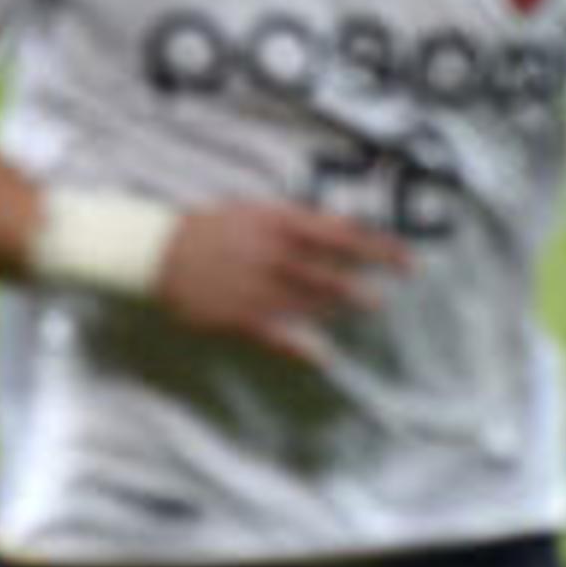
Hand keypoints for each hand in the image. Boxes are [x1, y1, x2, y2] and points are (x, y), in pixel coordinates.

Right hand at [152, 200, 408, 362]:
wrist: (156, 251)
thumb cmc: (211, 228)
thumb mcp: (256, 211)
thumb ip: (301, 220)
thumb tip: (346, 225)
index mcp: (280, 224)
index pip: (346, 236)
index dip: (382, 250)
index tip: (409, 262)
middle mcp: (274, 255)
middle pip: (334, 275)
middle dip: (362, 290)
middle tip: (381, 301)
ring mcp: (257, 288)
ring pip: (312, 306)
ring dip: (336, 311)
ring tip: (352, 312)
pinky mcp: (239, 317)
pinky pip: (280, 336)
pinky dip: (303, 348)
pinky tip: (322, 355)